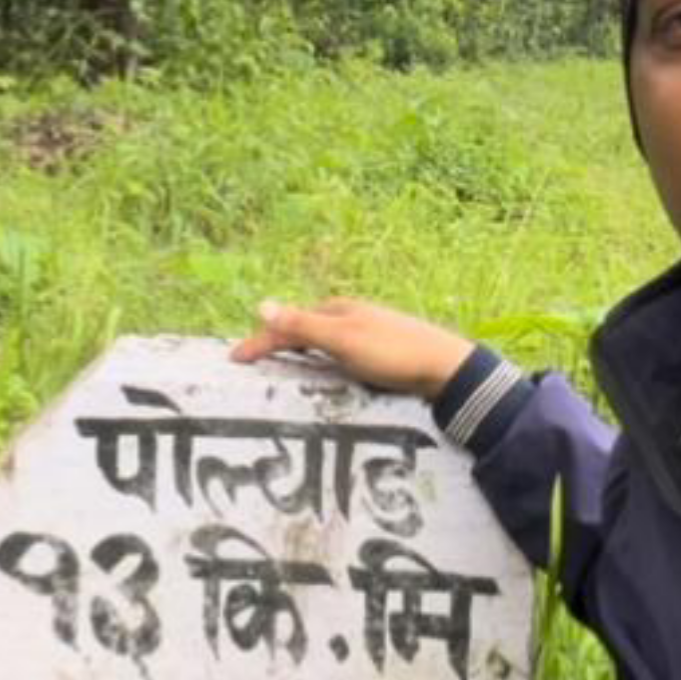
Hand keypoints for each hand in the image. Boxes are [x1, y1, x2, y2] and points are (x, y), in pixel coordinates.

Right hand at [231, 296, 474, 401]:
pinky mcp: (378, 354)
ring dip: (295, 352)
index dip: (259, 340)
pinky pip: (335, 356)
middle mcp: (349, 318)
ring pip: (319, 343)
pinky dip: (317, 362)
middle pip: (301, 330)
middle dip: (274, 342)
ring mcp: (364, 335)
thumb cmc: (394, 352)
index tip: (233, 359)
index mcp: (337, 310)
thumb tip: (261, 305)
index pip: (287, 324)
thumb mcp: (344, 339)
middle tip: (250, 362)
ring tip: (276, 369)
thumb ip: (303, 325)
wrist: (447, 369)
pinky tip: (321, 374)